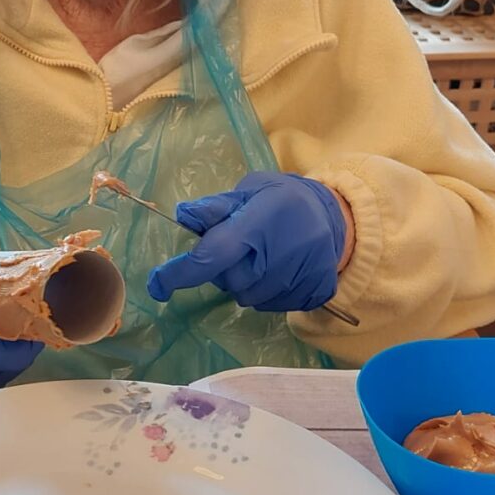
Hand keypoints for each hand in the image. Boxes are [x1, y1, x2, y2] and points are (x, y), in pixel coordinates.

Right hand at [0, 263, 43, 397]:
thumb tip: (22, 300)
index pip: (1, 350)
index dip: (29, 331)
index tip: (48, 308)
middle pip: (9, 365)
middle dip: (30, 338)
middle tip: (47, 309)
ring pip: (5, 373)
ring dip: (21, 349)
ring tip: (33, 319)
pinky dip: (6, 358)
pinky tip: (13, 337)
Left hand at [147, 173, 348, 312]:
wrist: (337, 215)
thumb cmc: (284, 198)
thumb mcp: (251, 189)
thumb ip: (217, 207)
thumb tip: (182, 215)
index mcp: (257, 224)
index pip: (210, 256)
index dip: (180, 273)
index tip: (158, 284)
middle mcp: (277, 255)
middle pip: (229, 281)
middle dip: (223, 269)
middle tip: (238, 247)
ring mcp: (298, 278)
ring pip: (249, 298)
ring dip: (246, 282)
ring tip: (264, 256)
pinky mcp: (313, 293)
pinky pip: (273, 305)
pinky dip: (268, 291)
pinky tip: (280, 268)